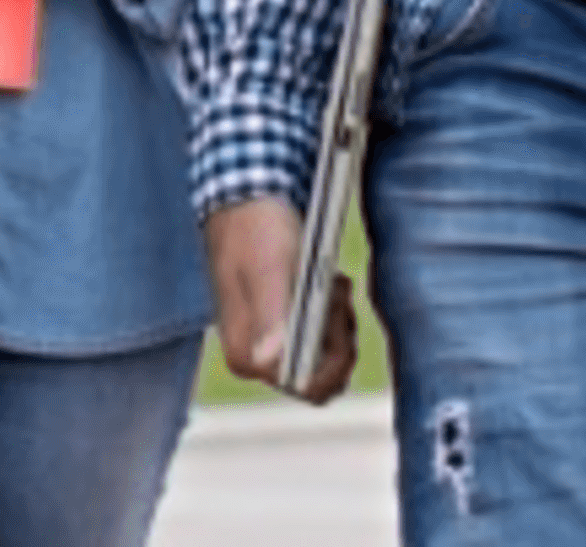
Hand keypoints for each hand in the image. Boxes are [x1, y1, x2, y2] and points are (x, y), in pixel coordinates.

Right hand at [205, 197, 356, 401]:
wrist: (248, 199)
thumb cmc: (255, 230)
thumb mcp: (269, 270)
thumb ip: (271, 316)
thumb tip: (269, 361)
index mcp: (245, 356)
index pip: (306, 386)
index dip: (333, 356)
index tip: (331, 310)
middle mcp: (255, 360)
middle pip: (321, 377)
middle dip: (339, 338)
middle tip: (334, 292)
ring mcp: (270, 347)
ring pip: (328, 361)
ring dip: (339, 324)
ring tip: (330, 283)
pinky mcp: (283, 332)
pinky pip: (325, 344)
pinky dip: (335, 318)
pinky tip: (327, 287)